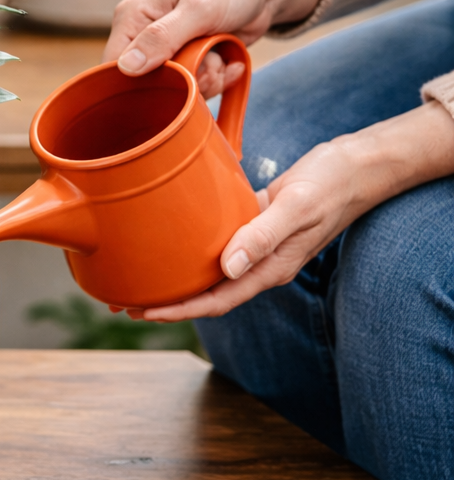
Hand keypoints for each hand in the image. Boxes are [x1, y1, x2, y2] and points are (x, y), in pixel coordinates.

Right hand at [103, 0, 322, 98]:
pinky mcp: (189, 63)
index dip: (137, 82)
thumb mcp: (197, 9)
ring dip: (204, 82)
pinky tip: (229, 62)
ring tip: (220, 58)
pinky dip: (216, 81)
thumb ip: (161, 37)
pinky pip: (195, 89)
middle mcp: (143, 36)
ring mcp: (167, 52)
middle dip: (182, 82)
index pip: (114, 64)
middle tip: (208, 66)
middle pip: (146, 84)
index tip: (172, 80)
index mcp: (133, 17)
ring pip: (173, 90)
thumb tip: (127, 67)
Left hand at [131, 102, 453, 321]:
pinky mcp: (252, 226)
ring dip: (175, 278)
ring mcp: (256, 247)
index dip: (179, 310)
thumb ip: (262, 235)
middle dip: (168, 303)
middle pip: (206, 294)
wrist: (355, 167)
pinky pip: (217, 246)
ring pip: (209, 272)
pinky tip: (169, 243)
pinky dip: (191, 251)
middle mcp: (259, 263)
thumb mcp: (295, 207)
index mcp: (269, 268)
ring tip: (137, 279)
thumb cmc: (329, 184)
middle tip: (123, 304)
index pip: (216, 300)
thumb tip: (228, 268)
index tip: (144, 313)